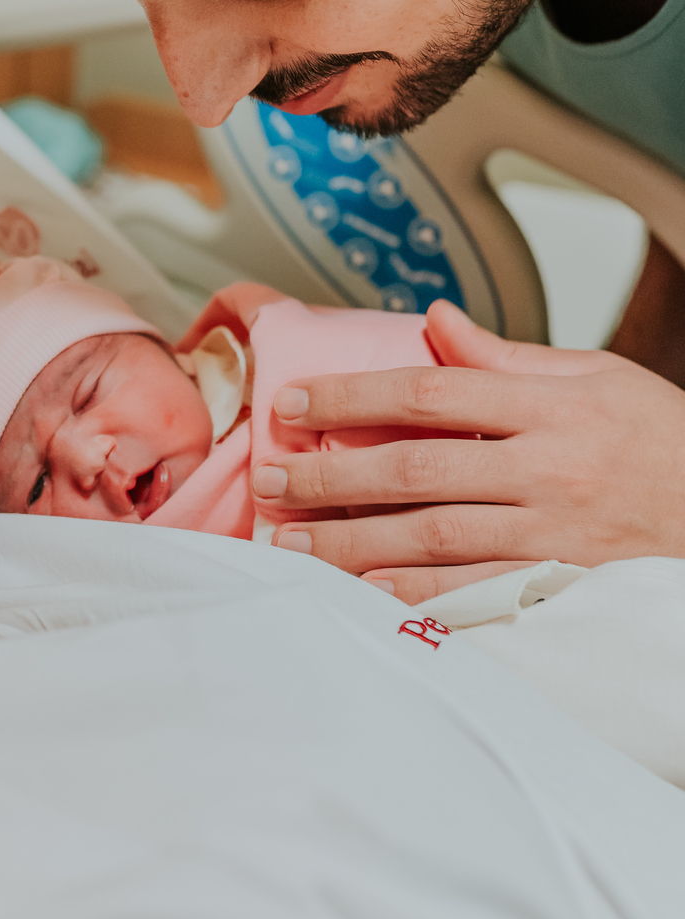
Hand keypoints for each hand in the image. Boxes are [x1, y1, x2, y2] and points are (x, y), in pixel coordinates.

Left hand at [250, 299, 684, 583]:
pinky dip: (407, 597)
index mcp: (551, 407)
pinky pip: (468, 595)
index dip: (353, 398)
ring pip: (430, 539)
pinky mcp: (557, 588)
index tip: (296, 404)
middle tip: (272, 478)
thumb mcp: (600, 378)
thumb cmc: (665, 443)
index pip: (429, 394)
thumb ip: (508, 357)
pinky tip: (356, 592)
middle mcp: (547, 470)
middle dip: (331, 475)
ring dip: (349, 542)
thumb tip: (435, 321)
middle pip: (416, 470)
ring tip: (289, 542)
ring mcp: (551, 535)